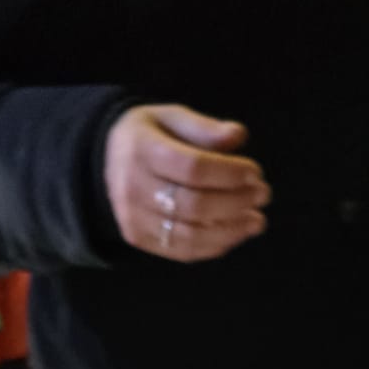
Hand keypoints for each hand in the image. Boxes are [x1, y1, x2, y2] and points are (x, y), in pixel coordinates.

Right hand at [104, 105, 268, 263]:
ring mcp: (134, 218)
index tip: (254, 172)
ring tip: (256, 220)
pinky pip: (183, 251)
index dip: (229, 173)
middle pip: (194, 205)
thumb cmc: (150, 136)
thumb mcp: (172, 118)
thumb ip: (204, 128)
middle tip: (262, 195)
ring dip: (231, 230)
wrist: (106, 160)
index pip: (192, 168)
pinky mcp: (139, 239)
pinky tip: (236, 233)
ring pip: (190, 235)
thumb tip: (238, 135)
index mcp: (141, 150)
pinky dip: (215, 245)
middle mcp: (133, 188)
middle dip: (235, 202)